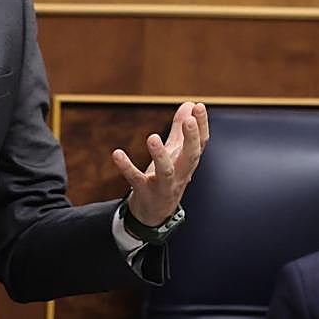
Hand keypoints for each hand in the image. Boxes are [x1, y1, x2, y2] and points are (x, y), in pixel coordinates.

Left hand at [111, 102, 208, 226]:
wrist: (154, 214)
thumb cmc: (165, 179)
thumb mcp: (174, 154)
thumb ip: (180, 130)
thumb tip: (189, 105)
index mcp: (187, 163)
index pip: (201, 144)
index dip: (202, 126)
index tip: (199, 106)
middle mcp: (180, 175)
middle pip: (191, 157)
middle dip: (191, 139)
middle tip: (189, 120)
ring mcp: (163, 186)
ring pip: (166, 171)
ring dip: (160, 155)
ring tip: (152, 138)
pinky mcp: (145, 192)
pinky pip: (135, 179)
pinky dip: (127, 167)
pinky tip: (117, 153)